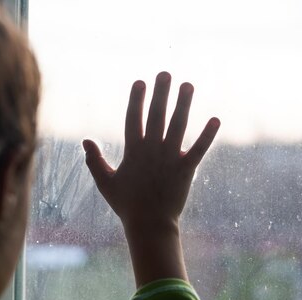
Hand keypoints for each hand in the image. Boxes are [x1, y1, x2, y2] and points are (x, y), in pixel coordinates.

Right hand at [83, 71, 219, 228]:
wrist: (149, 225)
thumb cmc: (126, 205)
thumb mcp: (105, 182)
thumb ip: (94, 160)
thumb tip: (85, 140)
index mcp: (133, 151)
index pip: (134, 118)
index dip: (137, 99)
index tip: (140, 82)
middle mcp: (152, 150)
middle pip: (157, 115)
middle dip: (161, 93)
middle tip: (165, 73)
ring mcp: (170, 158)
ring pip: (178, 126)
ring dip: (183, 104)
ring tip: (188, 85)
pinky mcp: (187, 170)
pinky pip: (199, 149)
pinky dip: (207, 135)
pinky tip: (215, 119)